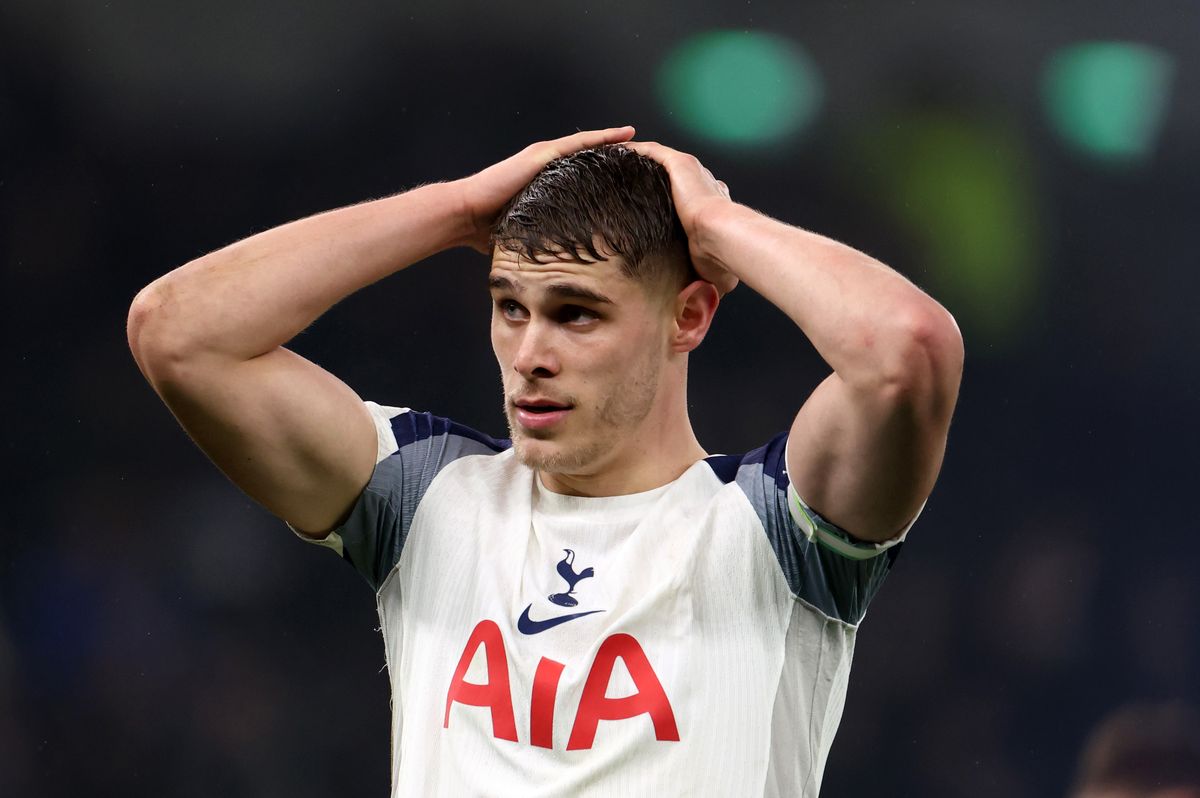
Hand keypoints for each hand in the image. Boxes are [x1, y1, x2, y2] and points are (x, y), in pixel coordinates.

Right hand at [456, 126, 636, 252]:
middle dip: (609, 152)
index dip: (599, 169)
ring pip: (585, 144)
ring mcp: (543, 157)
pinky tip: (622, 136)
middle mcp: (544, 164)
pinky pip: (578, 144)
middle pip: (584, 154)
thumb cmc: (485, 227)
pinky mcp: (541, 156)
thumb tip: (549, 266)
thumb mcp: (522, 231)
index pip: (577, 172)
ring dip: (611, 140)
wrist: (465, 213)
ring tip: (635, 136)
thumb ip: (537, 239)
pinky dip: (601, 139)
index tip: (621, 172)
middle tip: (637, 151)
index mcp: (541, 180)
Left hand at [623, 140, 737, 294]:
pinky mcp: (680, 164)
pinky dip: (632, 152)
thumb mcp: (713, 275)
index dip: (667, 201)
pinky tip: (611, 154)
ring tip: (611, 167)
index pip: (689, 197)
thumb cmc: (721, 259)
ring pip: (658, 160)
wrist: (723, 238)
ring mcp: (691, 171)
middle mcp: (702, 182)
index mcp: (711, 204)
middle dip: (646, 180)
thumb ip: (700, 286)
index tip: (645, 210)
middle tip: (621, 188)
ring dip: (635, 163)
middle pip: (670, 176)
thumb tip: (690, 310)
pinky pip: (650, 152)